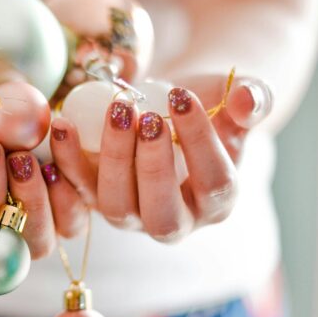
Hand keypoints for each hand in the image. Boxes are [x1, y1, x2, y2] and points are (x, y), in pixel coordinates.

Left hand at [48, 73, 272, 241]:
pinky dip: (68, 163)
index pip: (214, 184)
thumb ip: (253, 98)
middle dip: (153, 167)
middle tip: (147, 117)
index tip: (182, 97)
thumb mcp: (237, 97)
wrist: (173, 105)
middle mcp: (175, 219)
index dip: (200, 143)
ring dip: (113, 161)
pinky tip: (65, 125)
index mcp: (217, 201)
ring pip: (117, 208)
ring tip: (117, 111)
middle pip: (162, 215)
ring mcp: (132, 213)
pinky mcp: (97, 198)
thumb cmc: (211, 104)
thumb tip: (245, 99)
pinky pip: (78, 192)